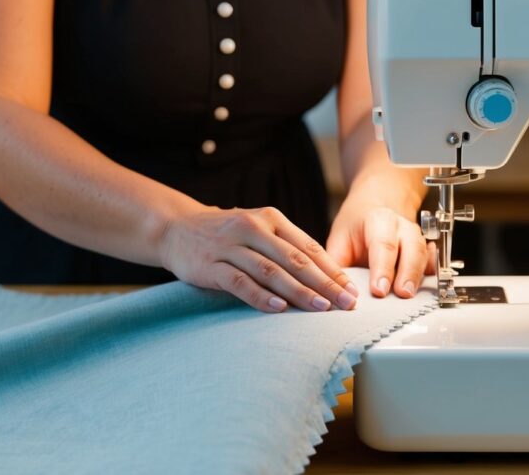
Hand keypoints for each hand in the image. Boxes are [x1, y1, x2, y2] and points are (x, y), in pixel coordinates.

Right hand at [159, 204, 358, 312]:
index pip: (308, 246)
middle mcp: (253, 228)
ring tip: (321, 307)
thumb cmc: (226, 234)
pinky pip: (241, 282)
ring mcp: (231, 246)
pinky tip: (280, 309)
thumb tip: (327, 276)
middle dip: (324, 283)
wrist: (176, 228)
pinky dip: (262, 297)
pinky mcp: (212, 265)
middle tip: (345, 303)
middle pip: (295, 260)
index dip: (332, 270)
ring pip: (272, 272)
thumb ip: (286, 247)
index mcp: (270, 218)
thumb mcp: (258, 230)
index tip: (351, 289)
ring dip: (299, 292)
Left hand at [326, 203, 433, 298]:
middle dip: (408, 273)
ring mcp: (416, 237)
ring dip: (418, 277)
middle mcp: (402, 227)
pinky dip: (431, 274)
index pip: (383, 245)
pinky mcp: (423, 251)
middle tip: (402, 295)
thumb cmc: (355, 226)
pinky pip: (432, 262)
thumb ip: (337, 264)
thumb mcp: (338, 240)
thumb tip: (336, 291)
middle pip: (411, 248)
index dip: (382, 269)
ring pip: (423, 255)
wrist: (372, 210)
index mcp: (379, 220)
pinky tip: (427, 286)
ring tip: (410, 296)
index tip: (378, 290)